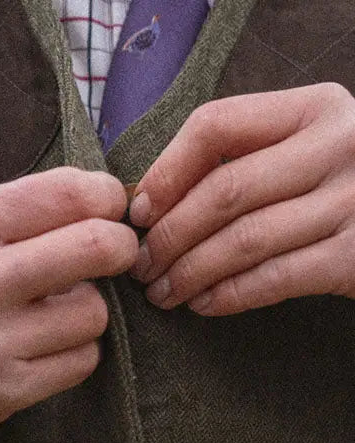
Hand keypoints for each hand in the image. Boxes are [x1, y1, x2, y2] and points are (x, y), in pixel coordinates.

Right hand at [0, 167, 137, 442]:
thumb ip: (4, 221)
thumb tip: (95, 210)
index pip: (73, 191)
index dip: (106, 200)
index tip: (105, 214)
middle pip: (99, 247)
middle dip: (120, 250)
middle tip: (109, 260)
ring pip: (94, 313)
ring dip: (86, 312)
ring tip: (51, 316)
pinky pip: (78, 364)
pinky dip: (71, 355)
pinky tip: (38, 352)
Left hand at [128, 83, 354, 314]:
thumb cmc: (336, 187)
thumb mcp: (301, 150)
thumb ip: (243, 159)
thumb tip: (147, 202)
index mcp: (314, 108)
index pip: (216, 125)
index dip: (165, 172)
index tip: (138, 213)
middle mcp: (339, 146)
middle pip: (224, 191)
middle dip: (168, 236)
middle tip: (140, 267)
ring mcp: (354, 200)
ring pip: (243, 240)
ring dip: (188, 273)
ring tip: (161, 293)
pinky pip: (274, 279)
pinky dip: (227, 296)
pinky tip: (201, 305)